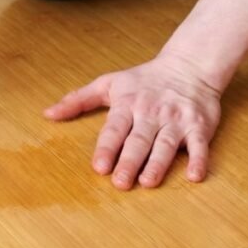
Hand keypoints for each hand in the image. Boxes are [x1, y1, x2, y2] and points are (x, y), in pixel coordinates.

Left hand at [44, 53, 222, 189]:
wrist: (189, 65)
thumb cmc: (144, 79)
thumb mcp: (108, 83)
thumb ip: (78, 100)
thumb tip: (48, 114)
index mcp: (128, 103)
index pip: (115, 128)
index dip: (107, 147)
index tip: (99, 166)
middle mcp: (151, 112)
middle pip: (139, 140)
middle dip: (130, 161)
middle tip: (120, 183)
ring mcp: (176, 119)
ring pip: (166, 144)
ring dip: (158, 163)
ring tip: (148, 182)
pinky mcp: (199, 126)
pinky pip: (200, 145)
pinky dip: (199, 160)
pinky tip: (194, 177)